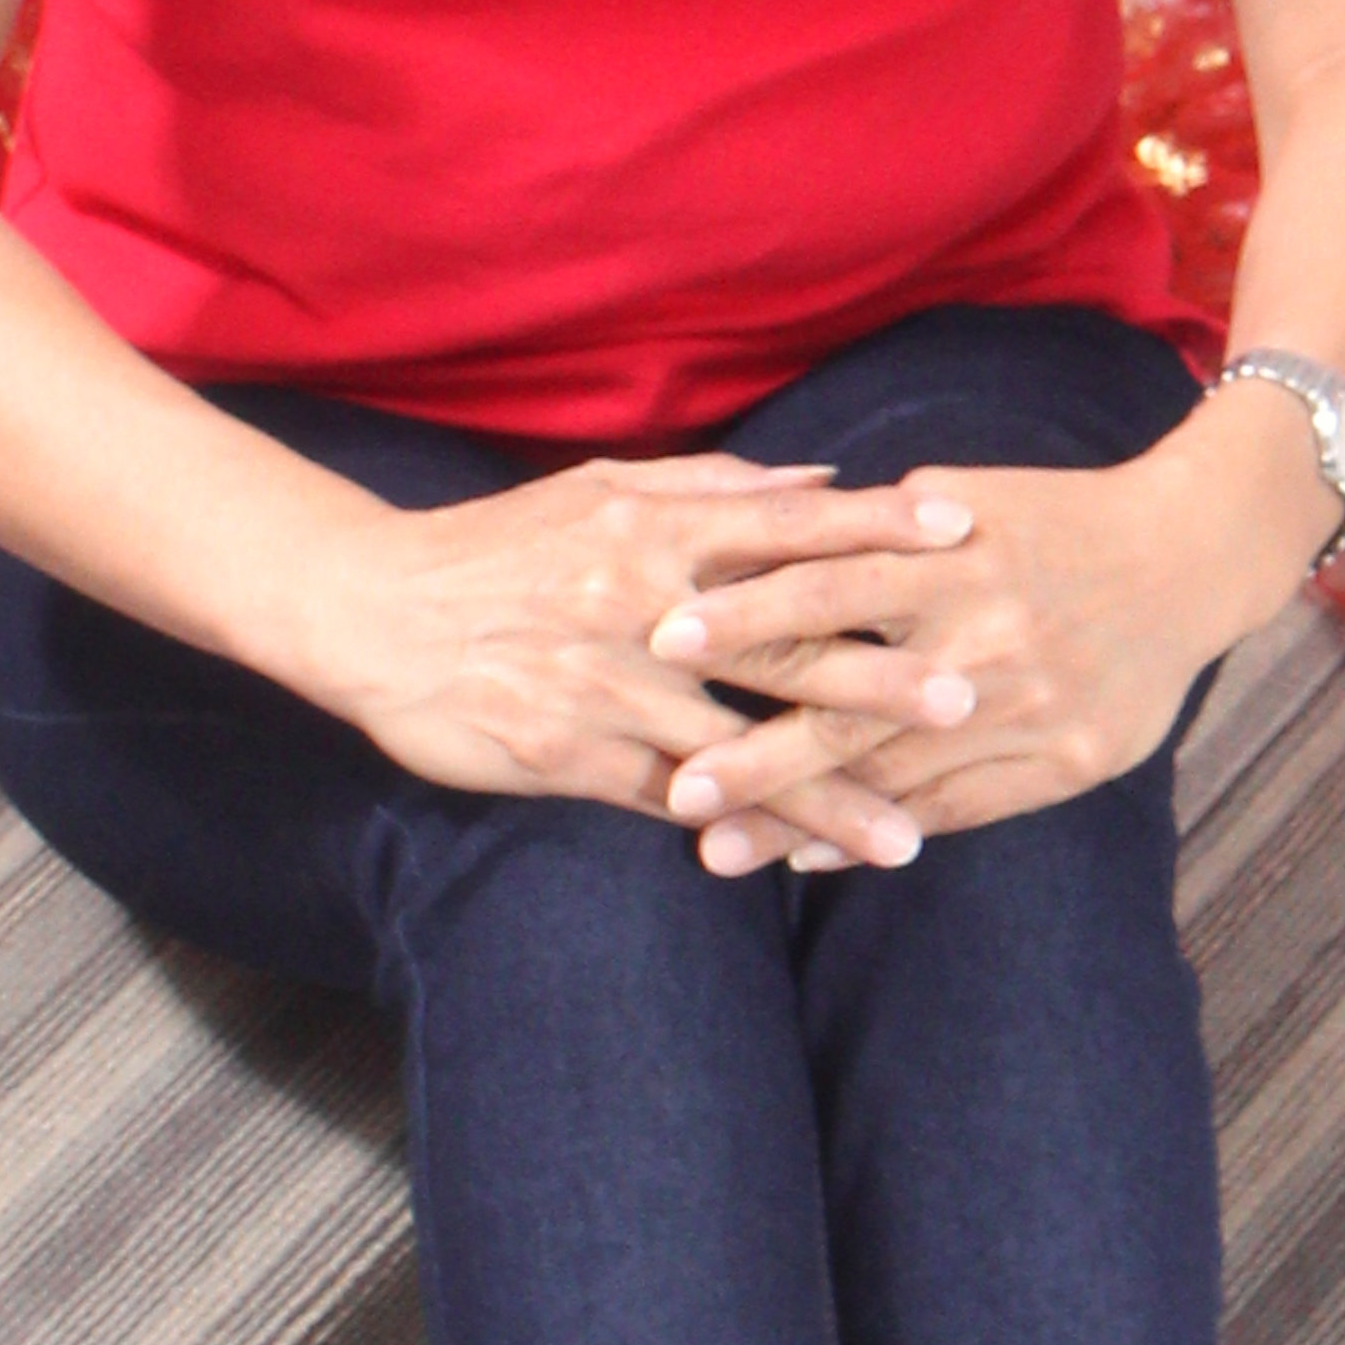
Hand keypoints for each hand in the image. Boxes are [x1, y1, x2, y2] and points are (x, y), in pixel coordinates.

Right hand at [273, 454, 983, 863]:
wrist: (373, 610)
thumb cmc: (499, 545)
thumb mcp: (601, 490)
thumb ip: (714, 487)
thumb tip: (822, 480)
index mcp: (655, 528)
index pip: (788, 525)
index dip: (877, 529)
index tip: (961, 536)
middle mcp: (642, 604)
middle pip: (781, 644)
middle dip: (880, 680)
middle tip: (971, 703)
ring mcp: (609, 686)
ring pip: (737, 749)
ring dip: (825, 796)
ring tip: (907, 838)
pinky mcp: (572, 757)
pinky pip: (671, 802)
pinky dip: (735, 832)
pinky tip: (793, 864)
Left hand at [636, 399, 1331, 875]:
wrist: (1190, 558)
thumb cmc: (1059, 519)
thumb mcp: (969, 498)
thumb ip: (878, 529)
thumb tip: (776, 540)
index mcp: (952, 557)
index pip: (826, 588)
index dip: (744, 616)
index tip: (661, 640)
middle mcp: (983, 638)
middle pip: (849, 704)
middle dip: (757, 756)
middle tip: (674, 794)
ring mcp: (1026, 709)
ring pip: (895, 775)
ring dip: (803, 816)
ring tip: (718, 851)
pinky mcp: (1066, 761)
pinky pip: (956, 809)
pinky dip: (881, 833)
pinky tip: (814, 854)